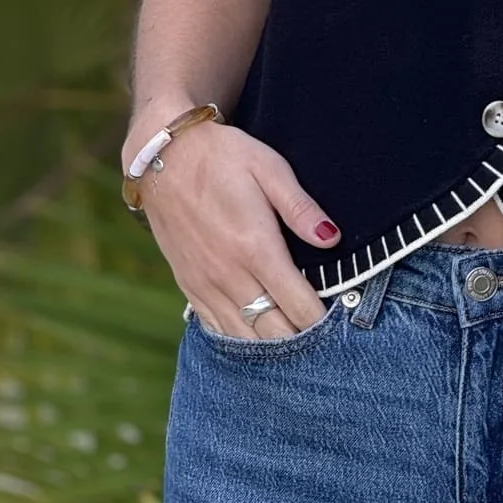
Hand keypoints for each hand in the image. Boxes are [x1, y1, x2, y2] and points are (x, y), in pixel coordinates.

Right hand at [128, 117, 340, 340]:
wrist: (163, 157)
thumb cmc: (223, 157)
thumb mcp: (269, 168)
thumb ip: (301, 208)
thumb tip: (332, 238)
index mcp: (256, 247)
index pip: (297, 304)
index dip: (321, 319)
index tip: (339, 321)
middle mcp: (229, 274)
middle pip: (273, 331)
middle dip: (301, 339)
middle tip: (324, 339)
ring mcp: (205, 284)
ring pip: (243, 337)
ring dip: (271, 345)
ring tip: (296, 344)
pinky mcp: (188, 286)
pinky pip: (215, 329)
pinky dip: (239, 339)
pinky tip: (256, 336)